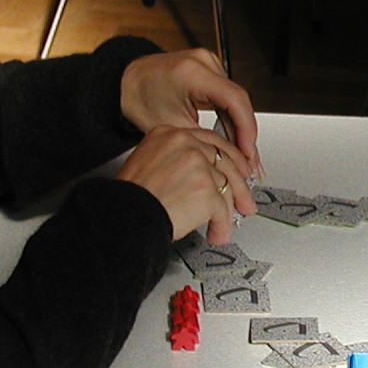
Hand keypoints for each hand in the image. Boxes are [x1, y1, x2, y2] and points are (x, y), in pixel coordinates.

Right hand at [114, 125, 252, 243]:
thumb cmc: (131, 197)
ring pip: (226, 187)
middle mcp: (185, 144)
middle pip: (225, 161)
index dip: (227, 158)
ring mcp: (198, 166)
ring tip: (223, 224)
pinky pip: (222, 210)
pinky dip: (220, 226)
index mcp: (169, 134)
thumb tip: (201, 173)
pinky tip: (215, 233)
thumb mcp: (147, 163)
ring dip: (228, 210)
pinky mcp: (206, 190)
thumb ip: (175, 160)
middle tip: (243, 200)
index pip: (209, 140)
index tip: (235, 169)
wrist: (124, 216)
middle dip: (238, 185)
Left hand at [119, 49, 260, 174]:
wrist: (125, 81)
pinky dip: (232, 119)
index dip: (246, 129)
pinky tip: (237, 139)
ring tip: (245, 156)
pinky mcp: (210, 70)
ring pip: (236, 101)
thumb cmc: (139, 97)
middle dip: (246, 136)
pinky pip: (229, 97)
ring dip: (241, 129)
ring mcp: (209, 63)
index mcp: (192, 73)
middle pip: (238, 102)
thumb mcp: (171, 126)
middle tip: (250, 163)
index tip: (248, 152)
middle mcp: (204, 62)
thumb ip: (204, 140)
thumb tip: (229, 158)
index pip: (234, 100)